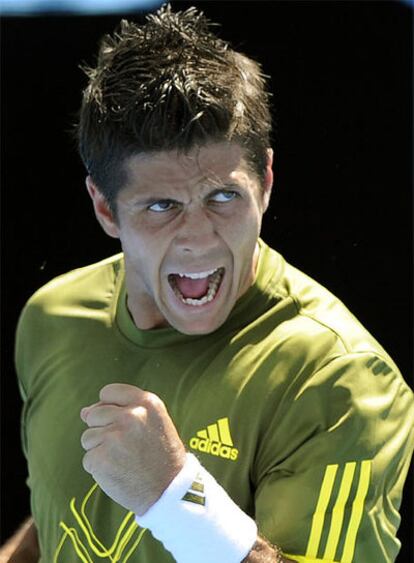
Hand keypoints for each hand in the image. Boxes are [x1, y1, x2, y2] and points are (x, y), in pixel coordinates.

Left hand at [80, 383, 185, 515]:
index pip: (108, 392)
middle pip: (94, 414)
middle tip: (124, 446)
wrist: (169, 490)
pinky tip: (117, 471)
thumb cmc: (161, 455)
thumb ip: (123, 410)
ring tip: (122, 459)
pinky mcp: (101, 458)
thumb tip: (84, 411)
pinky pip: (88, 458)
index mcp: (146, 403)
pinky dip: (98, 468)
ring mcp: (114, 437)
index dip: (108, 407)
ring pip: (88, 437)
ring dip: (99, 449)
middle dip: (102, 430)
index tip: (119, 422)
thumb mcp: (154, 422)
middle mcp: (130, 416)